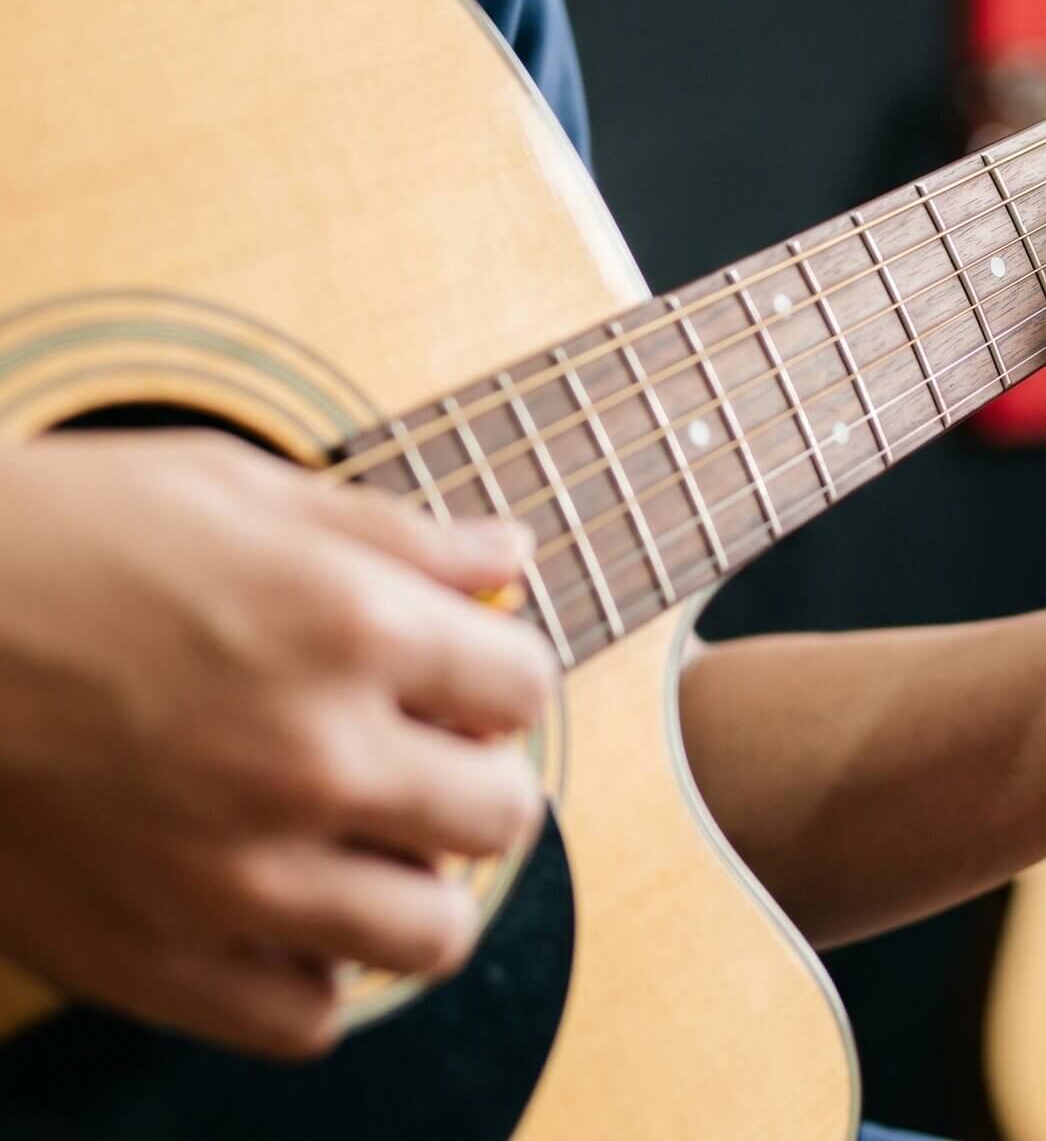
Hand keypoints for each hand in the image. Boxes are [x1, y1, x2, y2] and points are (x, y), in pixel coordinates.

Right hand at [0, 433, 555, 1057]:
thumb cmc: (60, 538)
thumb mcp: (238, 489)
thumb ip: (395, 535)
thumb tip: (508, 558)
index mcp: (348, 629)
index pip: (525, 687)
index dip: (502, 674)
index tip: (466, 674)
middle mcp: (312, 758)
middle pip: (502, 814)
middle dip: (481, 777)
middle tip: (428, 756)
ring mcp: (236, 875)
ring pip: (431, 934)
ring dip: (420, 884)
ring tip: (373, 841)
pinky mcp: (155, 959)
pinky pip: (306, 1016)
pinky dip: (316, 970)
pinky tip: (287, 907)